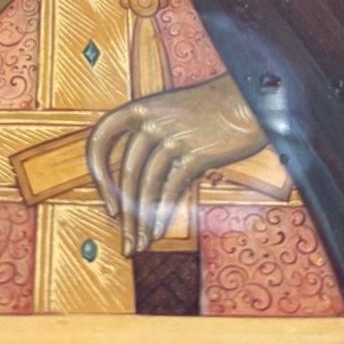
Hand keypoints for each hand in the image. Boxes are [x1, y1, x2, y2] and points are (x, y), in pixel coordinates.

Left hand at [88, 74, 267, 255]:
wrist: (246, 100)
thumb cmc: (207, 110)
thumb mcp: (167, 113)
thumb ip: (147, 139)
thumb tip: (130, 187)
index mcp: (138, 109)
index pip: (99, 140)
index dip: (98, 174)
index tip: (108, 202)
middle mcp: (151, 122)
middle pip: (126, 175)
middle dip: (125, 215)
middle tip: (126, 241)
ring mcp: (172, 138)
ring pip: (146, 187)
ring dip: (142, 221)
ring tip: (141, 242)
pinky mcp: (195, 154)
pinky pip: (170, 191)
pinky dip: (162, 215)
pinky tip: (158, 231)